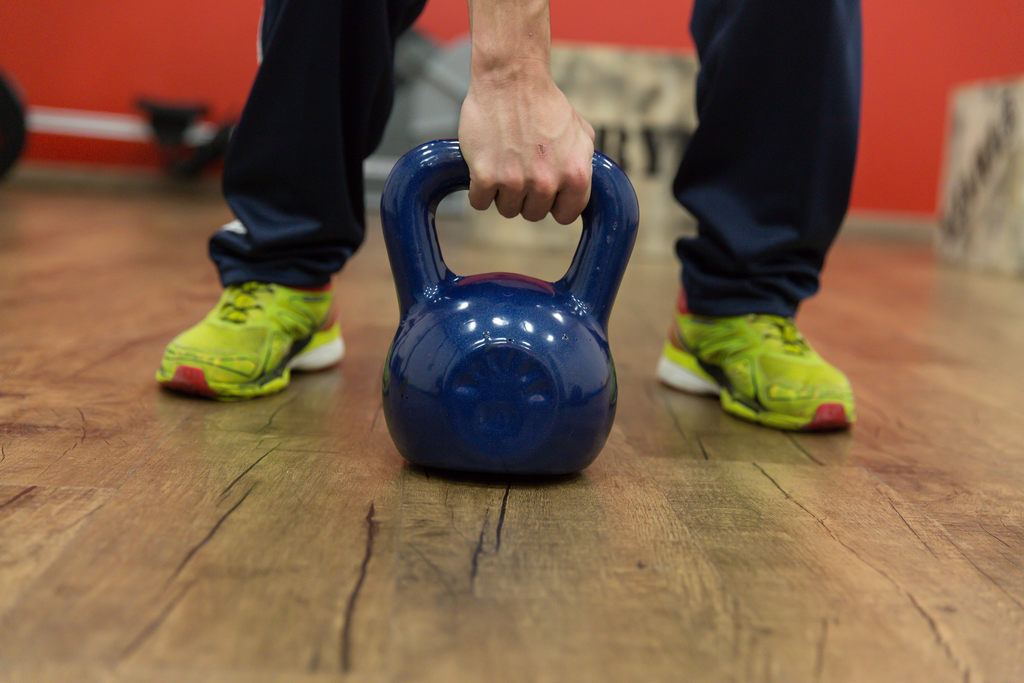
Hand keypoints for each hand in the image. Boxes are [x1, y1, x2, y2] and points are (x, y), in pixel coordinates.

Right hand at [458, 66, 594, 224]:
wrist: (511, 77)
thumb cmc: (545, 102)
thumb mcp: (580, 132)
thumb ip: (583, 164)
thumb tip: (580, 187)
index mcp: (575, 175)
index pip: (565, 215)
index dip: (554, 202)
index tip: (545, 189)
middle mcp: (546, 183)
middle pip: (533, 214)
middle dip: (527, 196)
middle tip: (520, 167)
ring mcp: (515, 182)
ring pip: (506, 209)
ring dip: (502, 191)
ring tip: (503, 161)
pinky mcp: (485, 177)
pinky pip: (479, 202)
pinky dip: (478, 188)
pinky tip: (484, 165)